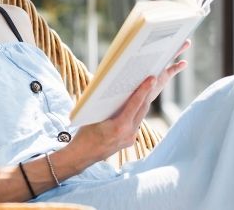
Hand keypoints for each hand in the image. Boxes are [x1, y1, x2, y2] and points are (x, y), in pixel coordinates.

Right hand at [70, 39, 190, 161]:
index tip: (151, 78)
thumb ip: (106, 104)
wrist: (82, 156)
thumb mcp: (93, 116)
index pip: (135, 104)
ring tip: (146, 87)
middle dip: (147, 93)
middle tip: (152, 78)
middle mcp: (129, 133)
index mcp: (119, 127)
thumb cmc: (84, 134)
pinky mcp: (130, 141)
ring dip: (143, 102)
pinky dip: (136, 112)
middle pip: (142, 109)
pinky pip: (136, 122)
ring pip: (140, 116)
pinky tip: (136, 103)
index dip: (144, 89)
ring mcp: (130, 138)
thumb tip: (114, 87)